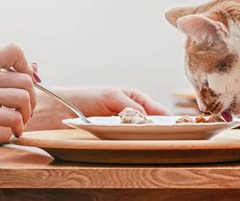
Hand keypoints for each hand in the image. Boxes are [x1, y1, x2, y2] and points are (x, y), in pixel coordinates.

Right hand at [0, 43, 38, 160]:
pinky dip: (19, 126)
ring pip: (24, 98)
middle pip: (26, 79)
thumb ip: (5, 76)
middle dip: (32, 98)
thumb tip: (35, 69)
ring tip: (19, 121)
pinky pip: (16, 117)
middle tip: (25, 111)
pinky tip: (14, 130)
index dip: (26, 66)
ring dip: (27, 113)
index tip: (25, 83)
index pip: (14, 50)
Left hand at [34, 86, 169, 127]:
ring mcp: (123, 124)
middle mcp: (131, 111)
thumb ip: (130, 105)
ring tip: (154, 140)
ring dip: (145, 136)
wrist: (62, 108)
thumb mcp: (112, 95)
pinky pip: (127, 138)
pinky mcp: (113, 134)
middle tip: (167, 136)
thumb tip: (145, 117)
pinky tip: (136, 143)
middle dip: (159, 129)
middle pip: (151, 123)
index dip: (168, 118)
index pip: (157, 109)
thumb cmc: (87, 96)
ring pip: (140, 132)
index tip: (177, 127)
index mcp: (135, 98)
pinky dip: (132, 140)